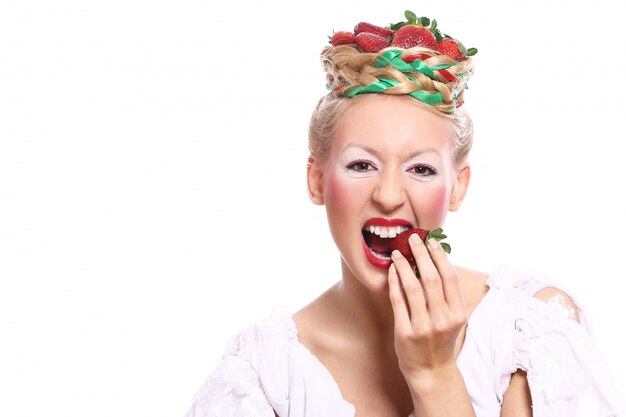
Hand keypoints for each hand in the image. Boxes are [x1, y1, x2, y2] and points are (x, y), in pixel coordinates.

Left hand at [387, 233, 466, 379]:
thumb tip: (435, 260)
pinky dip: (394, 283)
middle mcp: (442, 319)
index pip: (449, 277)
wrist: (431, 370)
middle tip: (412, 239)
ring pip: (412, 288)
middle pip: (431, 279)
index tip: (431, 241)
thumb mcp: (452, 318)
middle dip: (421, 255)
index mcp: (457, 313)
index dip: (439, 256)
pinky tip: (392, 271)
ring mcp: (423, 327)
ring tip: (397, 253)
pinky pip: (398, 301)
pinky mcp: (405, 333)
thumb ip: (446, 294)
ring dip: (404, 266)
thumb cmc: (441, 338)